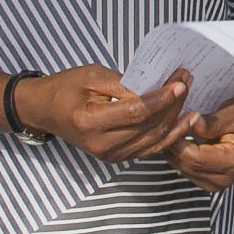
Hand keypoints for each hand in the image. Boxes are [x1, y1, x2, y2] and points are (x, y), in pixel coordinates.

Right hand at [15, 66, 193, 160]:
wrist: (44, 111)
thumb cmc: (64, 88)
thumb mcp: (91, 75)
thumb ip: (124, 82)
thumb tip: (156, 85)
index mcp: (90, 121)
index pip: (136, 112)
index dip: (161, 99)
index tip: (179, 82)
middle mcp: (101, 144)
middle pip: (149, 127)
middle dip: (173, 104)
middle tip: (186, 81)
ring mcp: (110, 154)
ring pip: (154, 141)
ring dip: (175, 120)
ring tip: (190, 98)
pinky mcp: (116, 157)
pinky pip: (149, 148)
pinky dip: (168, 135)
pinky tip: (182, 121)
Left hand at [171, 94, 233, 193]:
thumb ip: (211, 122)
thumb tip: (188, 122)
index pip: (195, 158)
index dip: (179, 140)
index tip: (174, 121)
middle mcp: (226, 177)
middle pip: (186, 165)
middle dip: (174, 144)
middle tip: (171, 122)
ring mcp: (217, 182)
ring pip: (182, 168)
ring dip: (176, 149)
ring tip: (177, 128)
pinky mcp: (210, 181)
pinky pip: (186, 169)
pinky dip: (181, 154)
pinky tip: (183, 139)